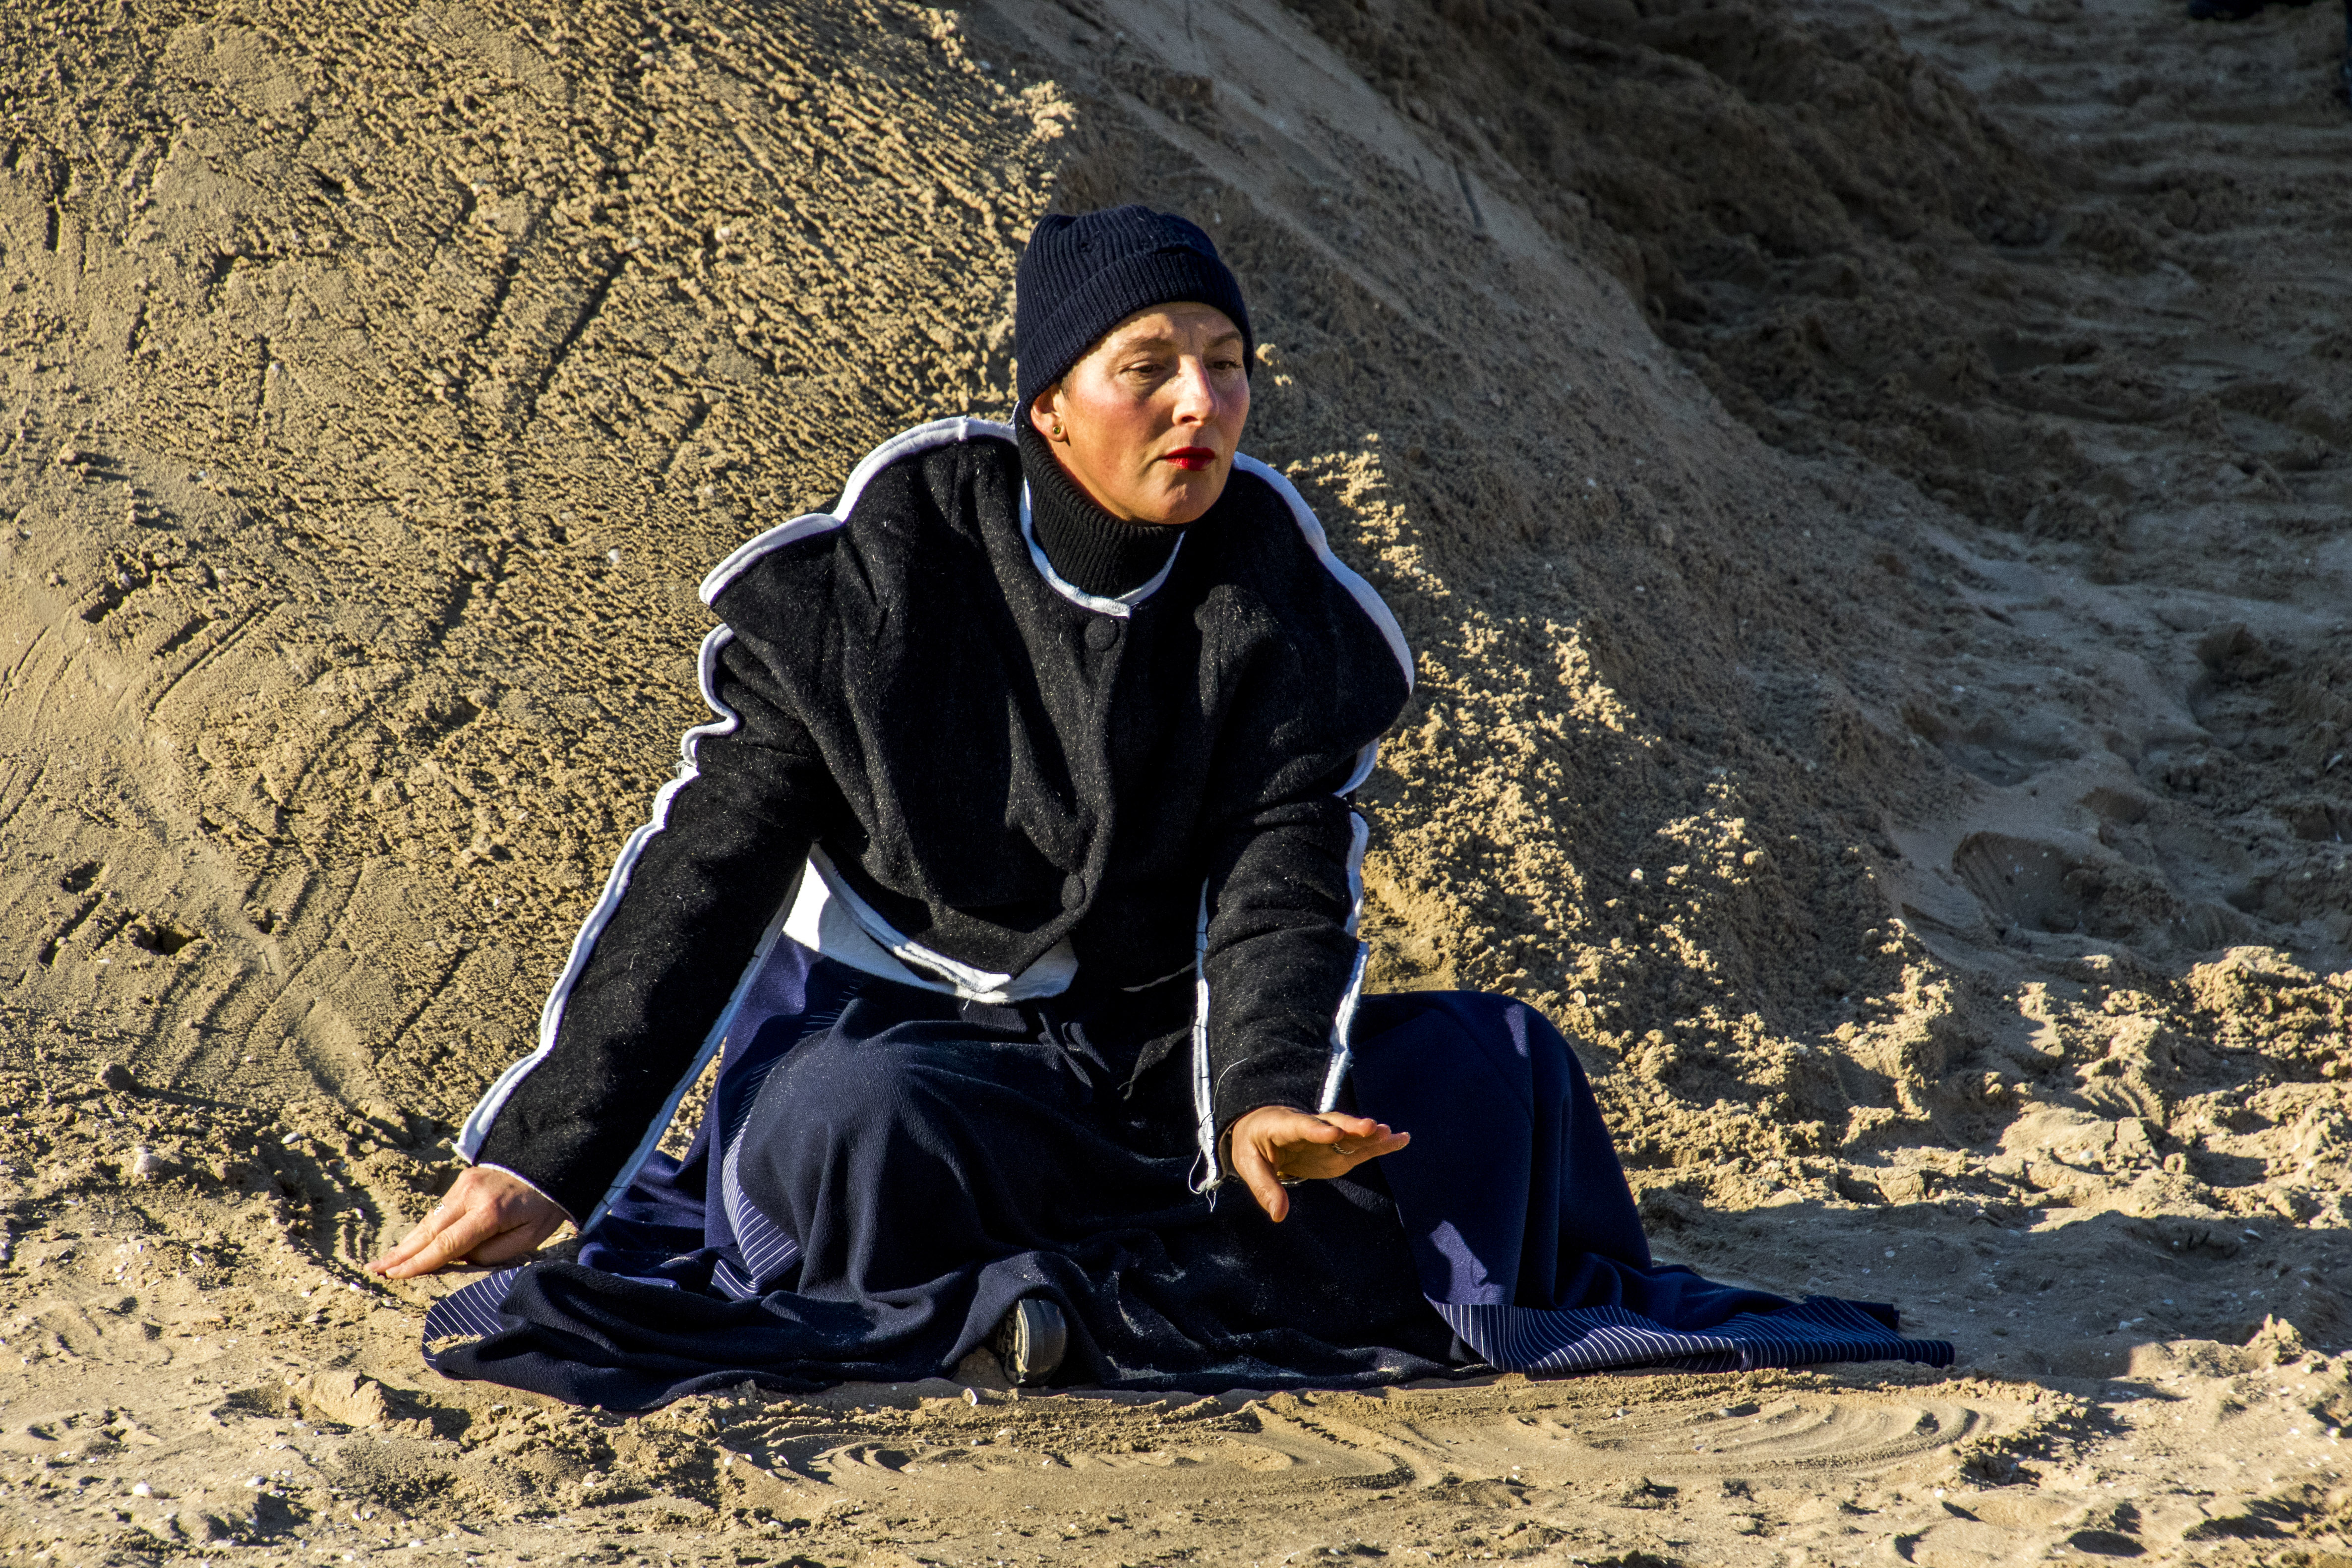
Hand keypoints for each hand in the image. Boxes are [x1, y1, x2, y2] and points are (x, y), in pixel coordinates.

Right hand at [368, 1165, 568, 1278]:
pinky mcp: (463, 1179)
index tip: (395, 1276)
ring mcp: (464, 1184)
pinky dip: (424, 1227)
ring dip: (407, 1241)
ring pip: (430, 1219)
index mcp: (489, 1212)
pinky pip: (439, 1209)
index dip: (419, 1263)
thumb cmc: (545, 1206)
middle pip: (429, 1231)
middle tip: (375, 1270)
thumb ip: (492, 1253)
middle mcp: (470, 1195)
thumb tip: (459, 1259)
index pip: (447, 1245)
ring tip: (384, 1260)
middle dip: (401, 1254)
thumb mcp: (529, 1237)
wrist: (552, 1162)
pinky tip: (411, 1241)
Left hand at [1226, 1107, 1408, 1223]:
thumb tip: (1279, 1215)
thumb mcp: (1248, 1164)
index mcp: (1281, 1125)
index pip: (1300, 1126)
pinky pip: (1359, 1146)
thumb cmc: (1252, 1146)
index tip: (1333, 1133)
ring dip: (1371, 1134)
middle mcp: (1309, 1126)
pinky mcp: (1337, 1151)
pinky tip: (1401, 1139)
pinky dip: (1380, 1144)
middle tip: (1372, 1127)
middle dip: (1352, 1127)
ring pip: (1350, 1134)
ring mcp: (1326, 1138)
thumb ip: (1264, 1187)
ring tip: (1393, 1134)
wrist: (1260, 1130)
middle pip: (1332, 1124)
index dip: (1316, 1129)